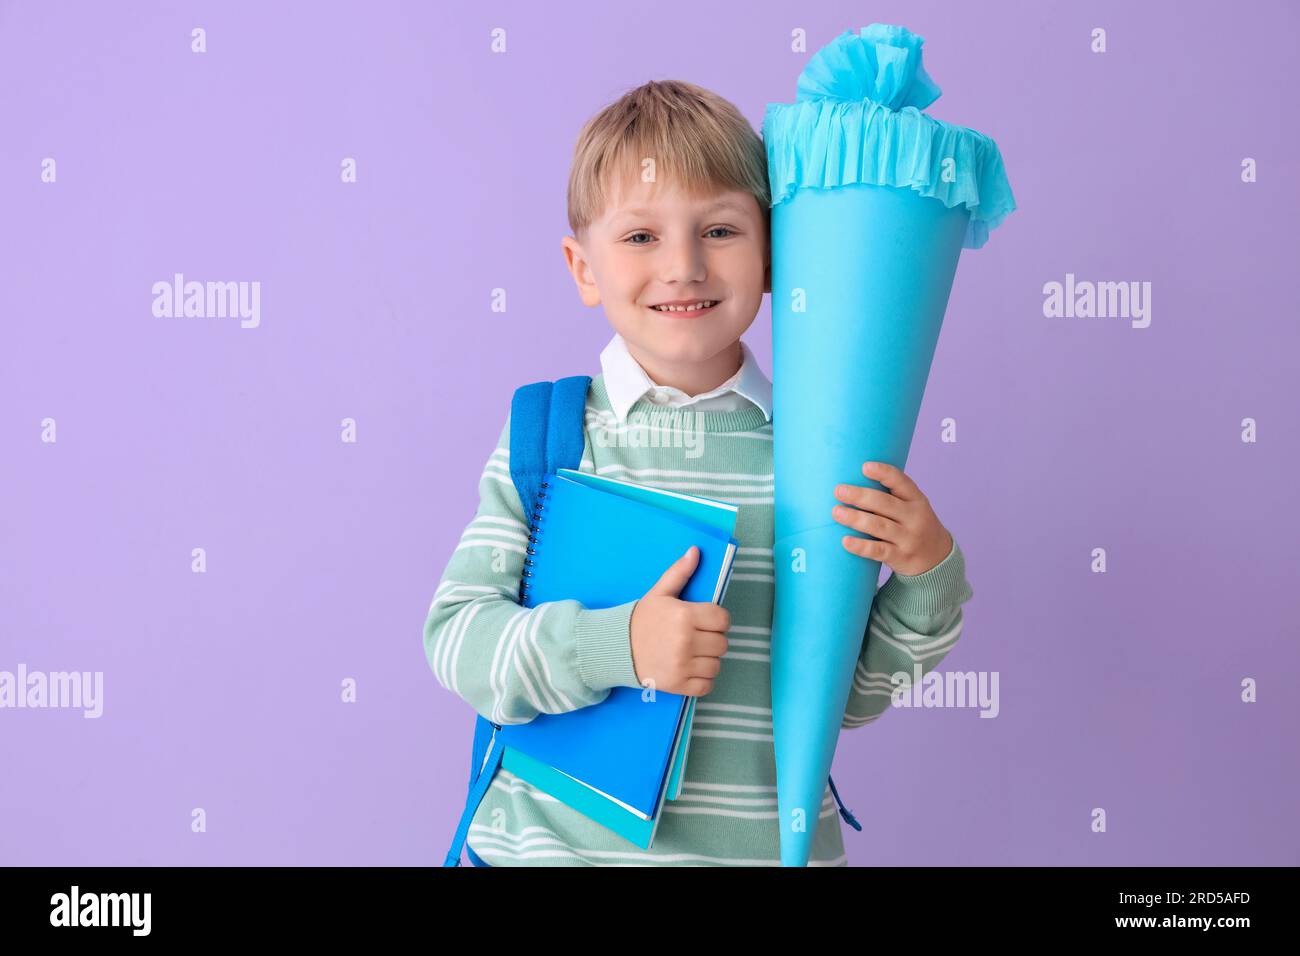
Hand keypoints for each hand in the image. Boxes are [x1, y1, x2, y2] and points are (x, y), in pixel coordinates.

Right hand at [629, 546, 729, 696]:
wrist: (616, 647)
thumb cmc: (641, 619)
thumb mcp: (659, 593)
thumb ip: (680, 572)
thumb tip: (696, 551)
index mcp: (684, 615)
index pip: (723, 619)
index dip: (717, 620)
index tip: (705, 621)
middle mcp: (685, 641)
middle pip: (722, 643)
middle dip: (712, 639)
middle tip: (696, 637)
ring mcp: (682, 666)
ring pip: (716, 665)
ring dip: (708, 660)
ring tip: (692, 653)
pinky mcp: (678, 685)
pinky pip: (707, 685)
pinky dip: (702, 679)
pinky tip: (689, 668)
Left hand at [831, 461, 952, 575]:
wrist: (937, 558)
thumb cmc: (913, 526)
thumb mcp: (912, 507)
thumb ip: (890, 496)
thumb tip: (851, 482)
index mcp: (916, 500)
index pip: (901, 482)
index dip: (884, 473)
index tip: (865, 467)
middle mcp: (914, 517)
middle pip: (885, 504)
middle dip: (860, 496)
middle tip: (838, 490)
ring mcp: (908, 538)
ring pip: (879, 526)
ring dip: (856, 518)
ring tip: (836, 512)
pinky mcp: (900, 557)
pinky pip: (879, 551)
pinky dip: (861, 547)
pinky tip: (845, 541)